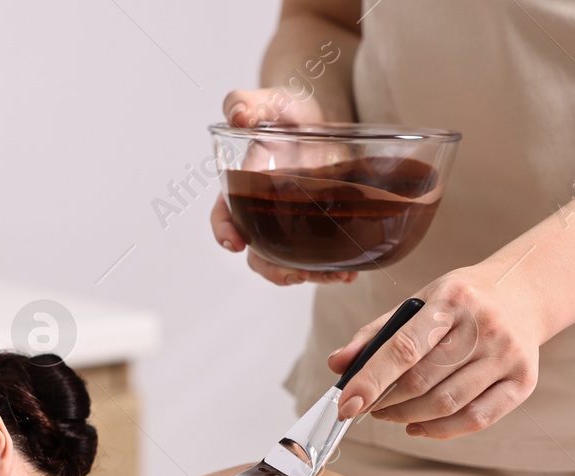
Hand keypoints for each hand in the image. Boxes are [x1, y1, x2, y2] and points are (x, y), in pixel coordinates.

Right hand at [210, 88, 356, 286]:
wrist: (323, 116)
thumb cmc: (289, 109)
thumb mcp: (270, 99)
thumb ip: (247, 102)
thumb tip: (238, 115)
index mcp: (245, 184)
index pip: (225, 212)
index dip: (225, 229)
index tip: (234, 242)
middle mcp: (265, 210)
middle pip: (258, 251)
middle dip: (273, 268)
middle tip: (293, 274)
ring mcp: (291, 222)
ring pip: (289, 261)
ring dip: (307, 274)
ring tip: (332, 276)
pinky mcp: (317, 226)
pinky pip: (318, 256)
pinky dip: (332, 268)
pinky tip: (349, 272)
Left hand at [327, 259, 544, 438]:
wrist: (524, 293)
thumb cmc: (463, 301)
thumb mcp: (421, 302)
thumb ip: (377, 334)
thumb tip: (338, 364)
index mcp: (453, 299)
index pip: (404, 348)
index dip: (371, 380)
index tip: (346, 404)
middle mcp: (485, 327)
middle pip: (423, 382)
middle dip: (386, 402)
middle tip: (367, 406)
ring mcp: (507, 356)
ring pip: (446, 404)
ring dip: (407, 417)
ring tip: (389, 413)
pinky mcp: (523, 381)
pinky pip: (475, 419)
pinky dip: (440, 430)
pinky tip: (418, 425)